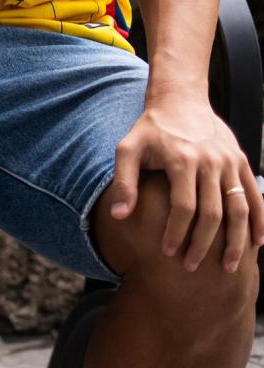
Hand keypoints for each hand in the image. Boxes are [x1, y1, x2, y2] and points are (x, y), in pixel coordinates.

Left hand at [110, 92, 263, 272]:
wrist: (180, 99)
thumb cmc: (150, 129)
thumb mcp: (128, 149)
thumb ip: (123, 182)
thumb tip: (118, 216)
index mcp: (182, 159)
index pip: (183, 206)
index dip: (176, 233)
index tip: (168, 253)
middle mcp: (210, 161)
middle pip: (213, 212)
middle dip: (203, 244)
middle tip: (192, 267)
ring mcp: (229, 162)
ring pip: (239, 208)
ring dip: (236, 241)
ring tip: (228, 267)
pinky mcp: (241, 161)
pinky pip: (254, 196)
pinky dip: (259, 221)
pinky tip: (256, 244)